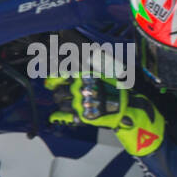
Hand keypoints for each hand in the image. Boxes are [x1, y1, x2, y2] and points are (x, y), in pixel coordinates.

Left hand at [45, 76, 164, 155]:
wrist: (126, 108)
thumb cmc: (116, 89)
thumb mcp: (103, 72)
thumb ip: (89, 66)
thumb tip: (74, 59)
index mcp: (84, 75)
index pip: (60, 75)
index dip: (52, 79)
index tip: (49, 82)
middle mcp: (80, 88)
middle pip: (58, 92)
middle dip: (57, 93)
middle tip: (60, 94)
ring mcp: (80, 103)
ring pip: (61, 104)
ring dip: (61, 104)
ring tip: (66, 104)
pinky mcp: (82, 116)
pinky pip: (64, 117)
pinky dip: (58, 117)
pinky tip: (57, 116)